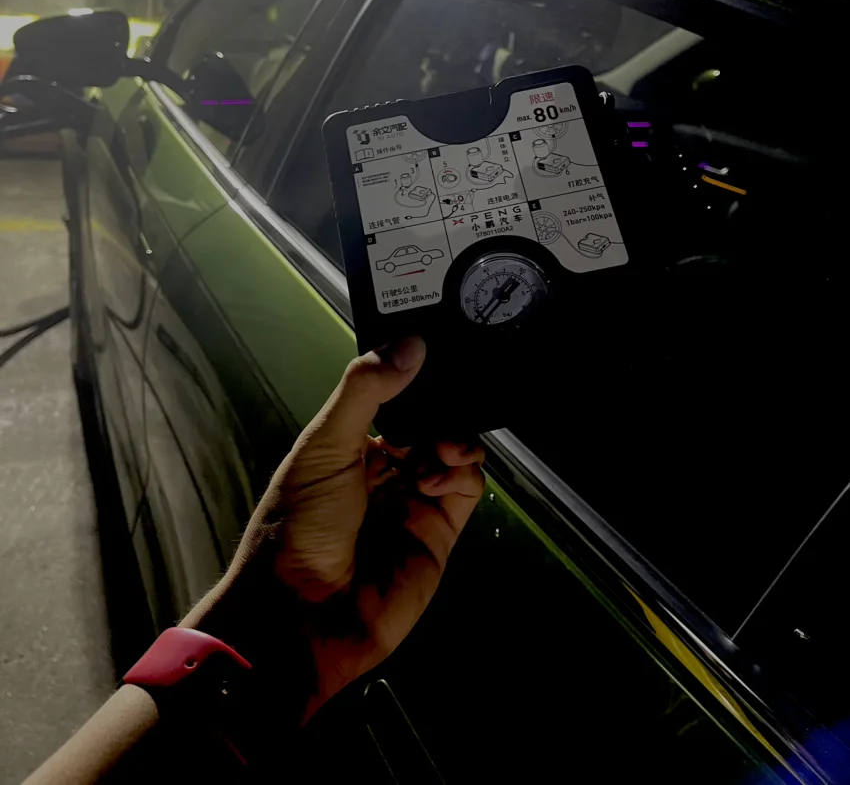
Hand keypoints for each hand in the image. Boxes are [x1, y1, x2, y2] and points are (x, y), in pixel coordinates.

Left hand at [185, 338, 484, 723]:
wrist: (302, 617)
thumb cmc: (299, 525)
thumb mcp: (324, 445)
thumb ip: (365, 391)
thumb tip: (408, 343)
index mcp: (350, 445)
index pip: (393, 400)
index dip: (413, 379)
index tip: (431, 354)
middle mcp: (384, 470)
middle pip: (430, 423)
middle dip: (443, 406)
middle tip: (445, 399)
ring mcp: (413, 502)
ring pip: (454, 452)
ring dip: (456, 438)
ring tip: (440, 446)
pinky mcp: (439, 534)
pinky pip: (467, 490)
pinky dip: (465, 473)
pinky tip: (441, 475)